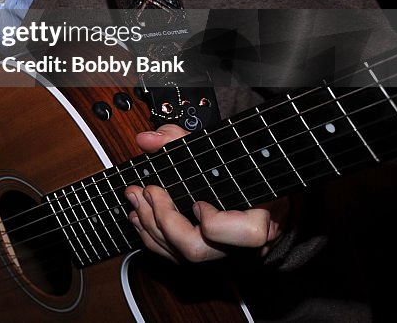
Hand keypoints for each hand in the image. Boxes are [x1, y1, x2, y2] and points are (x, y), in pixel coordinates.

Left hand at [125, 124, 289, 261]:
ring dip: (149, 227)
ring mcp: (222, 254)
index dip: (215, 223)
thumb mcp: (218, 149)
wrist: (254, 192)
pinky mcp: (205, 257)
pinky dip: (152, 237)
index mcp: (260, 217)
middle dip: (162, 221)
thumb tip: (147, 140)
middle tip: (146, 192)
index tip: (197, 204)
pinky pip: (175, 257)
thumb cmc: (239, 170)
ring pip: (181, 255)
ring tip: (136, 199)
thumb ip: (180, 139)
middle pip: (198, 250)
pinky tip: (139, 217)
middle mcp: (243, 244)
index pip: (249, 234)